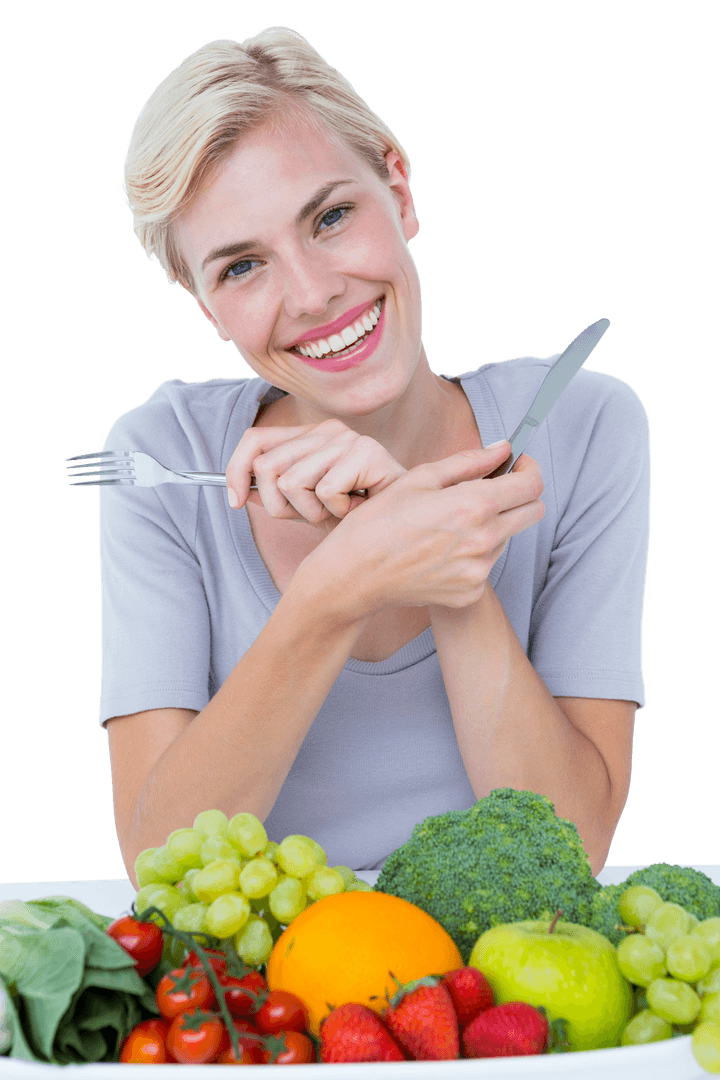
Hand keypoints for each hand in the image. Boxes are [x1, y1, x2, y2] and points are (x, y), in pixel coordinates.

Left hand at [225, 418, 407, 535]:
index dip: (235, 471)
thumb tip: (238, 492)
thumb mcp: (305, 509)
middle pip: (266, 467)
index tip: (235, 503)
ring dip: (312, 512)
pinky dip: (337, 512)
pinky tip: (357, 509)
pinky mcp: (368, 453)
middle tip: (315, 514)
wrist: (398, 534)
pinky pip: (323, 491)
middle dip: (281, 506)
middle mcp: (329, 430)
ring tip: (340, 511)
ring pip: (290, 482)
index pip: (255, 439)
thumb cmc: (355, 521)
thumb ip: (275, 497)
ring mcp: (350, 438)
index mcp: (311, 436)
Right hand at [298, 441, 544, 616]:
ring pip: (506, 538)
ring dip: (491, 525)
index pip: (532, 485)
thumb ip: (470, 461)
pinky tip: (440, 550)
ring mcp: (479, 571)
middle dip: (519, 495)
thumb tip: (504, 449)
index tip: (517, 466)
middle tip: (492, 489)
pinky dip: (472, 554)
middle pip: (532, 513)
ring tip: (449, 524)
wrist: (354, 574)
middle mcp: (484, 541)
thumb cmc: (380, 522)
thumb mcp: (420, 479)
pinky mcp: (470, 593)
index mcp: (474, 506)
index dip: (528, 470)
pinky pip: (485, 565)